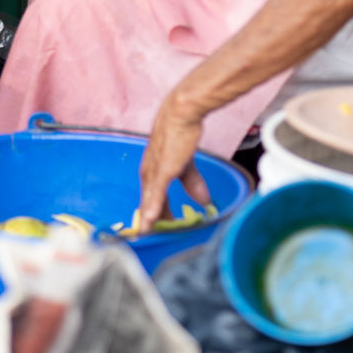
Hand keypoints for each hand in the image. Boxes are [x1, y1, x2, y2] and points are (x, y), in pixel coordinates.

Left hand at [137, 92, 211, 231]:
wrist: (181, 114)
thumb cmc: (181, 133)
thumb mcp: (187, 163)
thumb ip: (194, 183)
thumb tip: (205, 202)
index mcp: (152, 171)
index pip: (150, 199)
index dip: (154, 215)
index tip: (157, 229)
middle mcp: (148, 173)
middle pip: (147, 204)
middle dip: (150, 223)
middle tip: (152, 238)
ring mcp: (153, 172)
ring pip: (148, 201)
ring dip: (148, 220)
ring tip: (147, 236)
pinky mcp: (162, 169)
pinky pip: (156, 192)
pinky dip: (153, 207)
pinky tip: (151, 221)